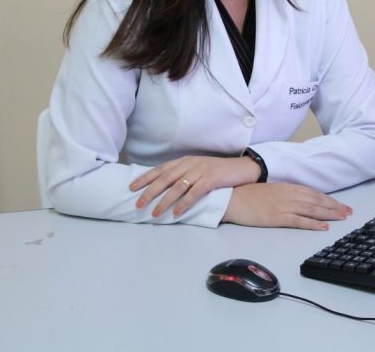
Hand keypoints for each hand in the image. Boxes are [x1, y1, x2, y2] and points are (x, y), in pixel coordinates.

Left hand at [129, 155, 260, 217]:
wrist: (243, 168)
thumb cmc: (219, 172)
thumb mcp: (199, 169)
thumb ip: (184, 174)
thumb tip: (165, 188)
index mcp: (185, 160)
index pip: (161, 169)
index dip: (145, 177)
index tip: (131, 187)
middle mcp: (191, 163)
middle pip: (165, 178)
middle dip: (150, 191)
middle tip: (138, 203)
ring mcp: (201, 170)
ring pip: (177, 186)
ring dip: (164, 201)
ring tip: (155, 213)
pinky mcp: (212, 178)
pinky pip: (194, 192)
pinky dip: (184, 203)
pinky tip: (176, 212)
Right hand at [222, 183, 352, 229]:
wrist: (231, 197)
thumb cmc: (247, 194)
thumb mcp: (270, 189)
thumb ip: (285, 193)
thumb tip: (297, 199)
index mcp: (287, 187)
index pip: (313, 193)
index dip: (329, 199)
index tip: (340, 204)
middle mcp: (289, 195)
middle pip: (317, 201)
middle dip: (335, 206)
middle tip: (348, 212)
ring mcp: (284, 206)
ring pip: (313, 209)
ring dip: (329, 213)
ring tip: (342, 218)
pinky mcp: (278, 217)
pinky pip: (300, 221)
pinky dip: (313, 223)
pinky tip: (323, 227)